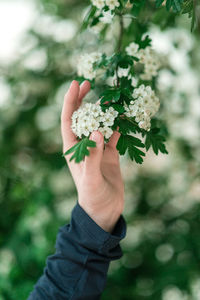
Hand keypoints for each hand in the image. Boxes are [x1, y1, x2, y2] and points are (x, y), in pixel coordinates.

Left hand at [61, 80, 123, 232]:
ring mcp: (98, 149)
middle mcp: (84, 146)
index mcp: (73, 149)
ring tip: (111, 98)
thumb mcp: (90, 178)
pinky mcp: (110, 154)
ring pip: (99, 124)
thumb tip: (97, 131)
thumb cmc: (93, 196)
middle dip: (83, 100)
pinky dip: (118, 126)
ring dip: (103, 111)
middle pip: (81, 118)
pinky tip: (124, 117)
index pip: (68, 121)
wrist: (105, 209)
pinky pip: (114, 135)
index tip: (75, 84)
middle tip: (88, 82)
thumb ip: (93, 156)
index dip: (70, 102)